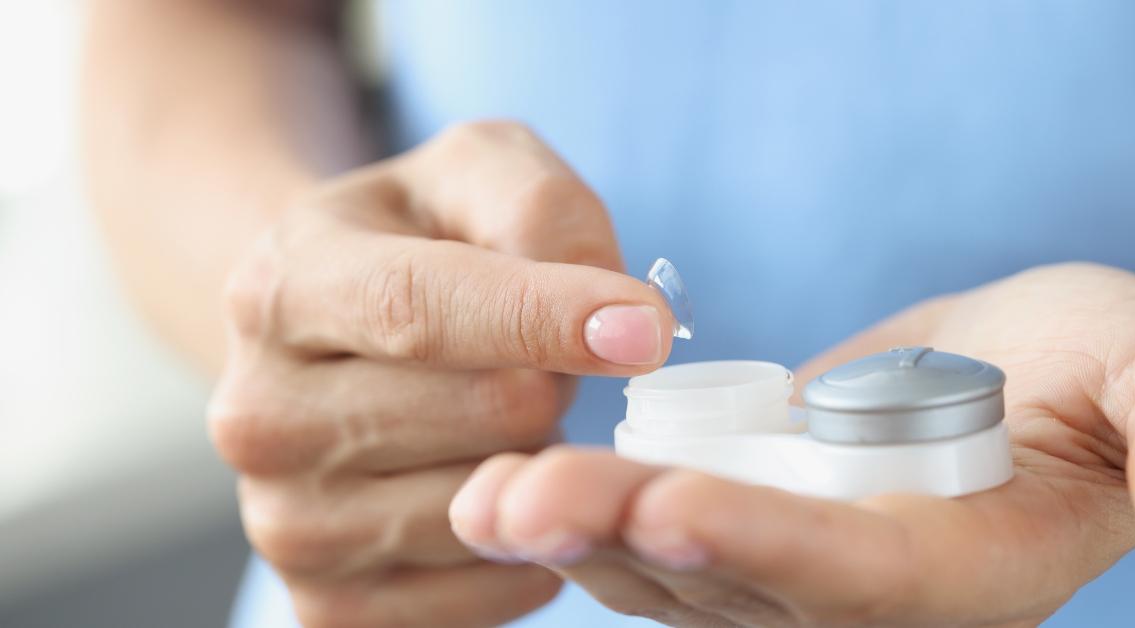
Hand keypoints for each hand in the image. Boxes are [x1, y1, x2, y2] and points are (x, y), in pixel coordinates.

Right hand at [206, 121, 675, 626]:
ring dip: (535, 461)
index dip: (543, 319)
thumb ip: (544, 210)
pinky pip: (489, 593)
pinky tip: (497, 487)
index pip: (419, 310)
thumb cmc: (415, 243)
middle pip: (485, 413)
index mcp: (283, 287)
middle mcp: (260, 416)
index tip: (647, 331)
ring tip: (499, 419)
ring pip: (493, 508)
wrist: (322, 337)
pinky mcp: (328, 604)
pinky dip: (527, 545)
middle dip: (553, 379)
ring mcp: (284, 524)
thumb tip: (622, 321)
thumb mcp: (473, 172)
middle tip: (538, 358)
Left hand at [449, 263, 1134, 626]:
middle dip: (620, 542)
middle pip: (727, 586)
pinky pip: (652, 537)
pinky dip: (581, 513)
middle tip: (509, 498)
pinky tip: (501, 480)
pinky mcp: (743, 529)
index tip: (665, 499)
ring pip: (667, 571)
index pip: (853, 580)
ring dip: (570, 531)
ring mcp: (791, 572)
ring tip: (478, 489)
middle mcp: (860, 599)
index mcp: (961, 575)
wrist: (1023, 371)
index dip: (760, 549)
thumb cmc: (1099, 365)